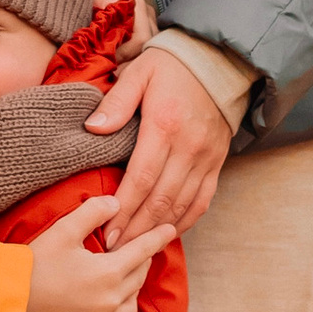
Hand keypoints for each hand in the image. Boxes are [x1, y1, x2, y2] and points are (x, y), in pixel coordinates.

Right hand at [22, 195, 171, 311]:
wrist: (10, 300)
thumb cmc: (35, 263)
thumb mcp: (64, 230)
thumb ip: (93, 212)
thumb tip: (118, 203)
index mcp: (109, 270)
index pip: (142, 250)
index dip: (158, 238)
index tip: (171, 230)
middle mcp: (111, 299)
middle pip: (138, 277)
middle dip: (142, 262)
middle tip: (140, 253)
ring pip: (131, 307)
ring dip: (133, 292)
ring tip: (128, 283)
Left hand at [91, 46, 232, 242]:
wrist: (219, 60)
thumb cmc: (171, 66)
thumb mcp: (139, 72)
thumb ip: (117, 102)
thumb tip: (93, 128)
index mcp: (164, 125)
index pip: (141, 178)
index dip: (124, 209)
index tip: (106, 231)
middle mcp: (188, 147)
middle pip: (161, 200)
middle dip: (136, 229)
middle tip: (113, 251)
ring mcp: (206, 158)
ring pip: (182, 205)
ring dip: (157, 231)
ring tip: (134, 250)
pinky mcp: (217, 163)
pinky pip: (202, 201)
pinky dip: (185, 221)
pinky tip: (165, 234)